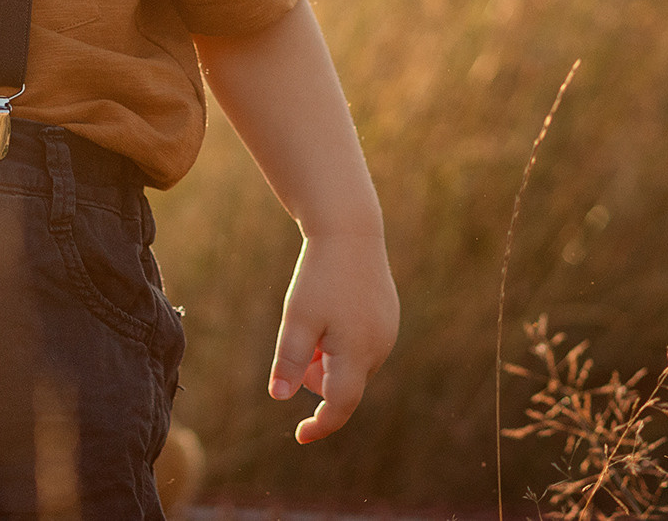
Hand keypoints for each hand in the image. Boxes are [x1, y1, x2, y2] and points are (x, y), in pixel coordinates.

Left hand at [268, 229, 398, 443]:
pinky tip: (330, 310)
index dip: (320, 425)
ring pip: (351, 364)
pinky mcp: (388, 318)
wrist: (350, 231)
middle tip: (301, 341)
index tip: (300, 436)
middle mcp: (379, 349)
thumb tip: (279, 398)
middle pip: (343, 384)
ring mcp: (387, 333)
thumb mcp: (297, 319)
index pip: (339, 406)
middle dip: (316, 376)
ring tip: (315, 319)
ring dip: (328, 357)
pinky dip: (341, 342)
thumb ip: (289, 360)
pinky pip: (362, 345)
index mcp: (357, 354)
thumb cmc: (319, 276)